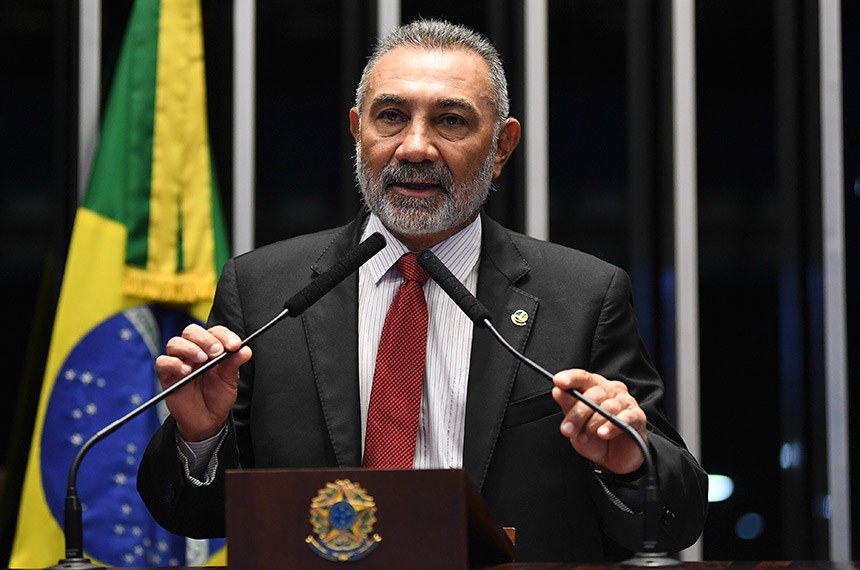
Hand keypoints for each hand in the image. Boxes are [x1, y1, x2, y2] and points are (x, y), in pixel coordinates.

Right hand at [155, 324, 251, 440]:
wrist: (207, 420)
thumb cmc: (218, 396)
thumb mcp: (230, 380)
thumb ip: (234, 363)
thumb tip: (245, 350)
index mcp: (211, 348)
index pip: (215, 332)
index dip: (224, 335)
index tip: (234, 345)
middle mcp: (193, 351)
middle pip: (191, 331)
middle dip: (205, 339)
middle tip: (216, 351)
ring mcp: (179, 361)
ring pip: (175, 343)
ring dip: (189, 348)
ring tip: (202, 359)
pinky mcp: (167, 375)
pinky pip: (163, 362)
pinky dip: (173, 363)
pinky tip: (186, 371)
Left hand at [551, 369, 646, 474]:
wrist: (615, 459)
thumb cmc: (595, 438)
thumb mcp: (577, 424)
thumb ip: (568, 407)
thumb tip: (558, 391)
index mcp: (594, 387)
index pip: (582, 377)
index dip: (571, 378)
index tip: (559, 383)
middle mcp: (611, 390)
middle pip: (593, 394)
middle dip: (577, 413)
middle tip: (568, 429)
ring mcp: (626, 402)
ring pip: (608, 407)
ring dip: (592, 424)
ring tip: (584, 438)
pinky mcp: (638, 416)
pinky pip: (625, 418)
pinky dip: (612, 426)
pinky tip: (603, 433)